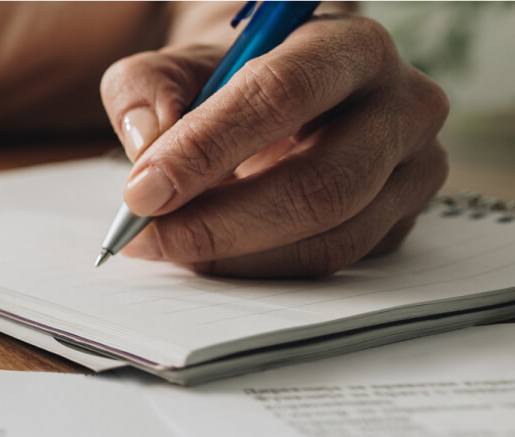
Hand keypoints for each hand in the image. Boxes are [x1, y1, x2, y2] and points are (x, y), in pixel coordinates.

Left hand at [100, 14, 448, 277]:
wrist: (281, 100)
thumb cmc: (230, 80)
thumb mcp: (175, 67)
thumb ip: (145, 91)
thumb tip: (147, 144)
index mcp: (350, 46)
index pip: (283, 94)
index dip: (207, 147)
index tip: (143, 190)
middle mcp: (402, 106)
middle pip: (320, 184)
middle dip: (219, 221)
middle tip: (147, 235)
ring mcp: (414, 170)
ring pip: (330, 238)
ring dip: (235, 256)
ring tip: (167, 246)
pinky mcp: (401, 221)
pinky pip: (331, 263)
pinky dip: (259, 268)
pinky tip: (210, 255)